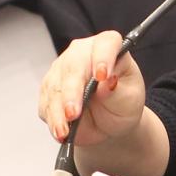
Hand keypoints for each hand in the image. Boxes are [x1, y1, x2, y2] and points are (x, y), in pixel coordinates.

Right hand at [37, 31, 146, 146]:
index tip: (102, 77)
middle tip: (73, 113)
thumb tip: (108, 82)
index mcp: (108, 47)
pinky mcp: (49, 88)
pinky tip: (60, 131)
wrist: (110, 120)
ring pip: (55, 87)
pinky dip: (53, 120)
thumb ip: (118, 91)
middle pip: (73, 67)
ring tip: (65, 131)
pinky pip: (46, 103)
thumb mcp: (129, 99)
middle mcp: (82, 53)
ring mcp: (62, 69)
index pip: (106, 44)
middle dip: (72, 92)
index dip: (103, 58)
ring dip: (58, 111)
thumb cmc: (123, 102)